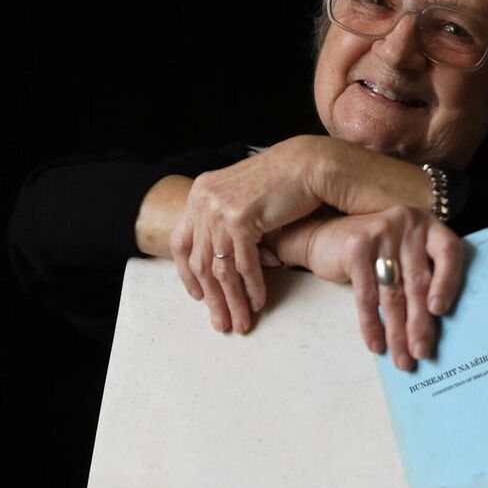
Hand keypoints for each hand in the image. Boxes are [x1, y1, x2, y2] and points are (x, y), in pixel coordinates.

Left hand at [169, 139, 323, 335]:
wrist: (307, 163)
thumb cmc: (282, 182)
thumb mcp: (243, 198)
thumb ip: (227, 219)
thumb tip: (224, 251)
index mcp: (200, 194)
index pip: (181, 243)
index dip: (187, 275)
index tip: (199, 298)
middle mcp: (203, 201)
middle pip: (200, 263)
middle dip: (212, 299)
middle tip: (221, 324)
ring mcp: (219, 210)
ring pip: (221, 270)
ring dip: (232, 301)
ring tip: (241, 323)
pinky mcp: (240, 219)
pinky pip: (243, 265)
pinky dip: (252, 288)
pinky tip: (259, 303)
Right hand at [278, 206, 465, 369]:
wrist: (327, 235)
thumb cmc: (377, 253)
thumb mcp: (406, 254)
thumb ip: (424, 276)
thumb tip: (436, 329)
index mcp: (428, 226)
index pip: (448, 253)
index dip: (447, 283)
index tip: (440, 312)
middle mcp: (408, 224)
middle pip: (418, 282)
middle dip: (419, 324)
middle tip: (421, 354)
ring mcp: (382, 233)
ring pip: (393, 293)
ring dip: (397, 332)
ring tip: (401, 358)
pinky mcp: (357, 248)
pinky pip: (367, 295)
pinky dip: (371, 324)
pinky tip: (376, 344)